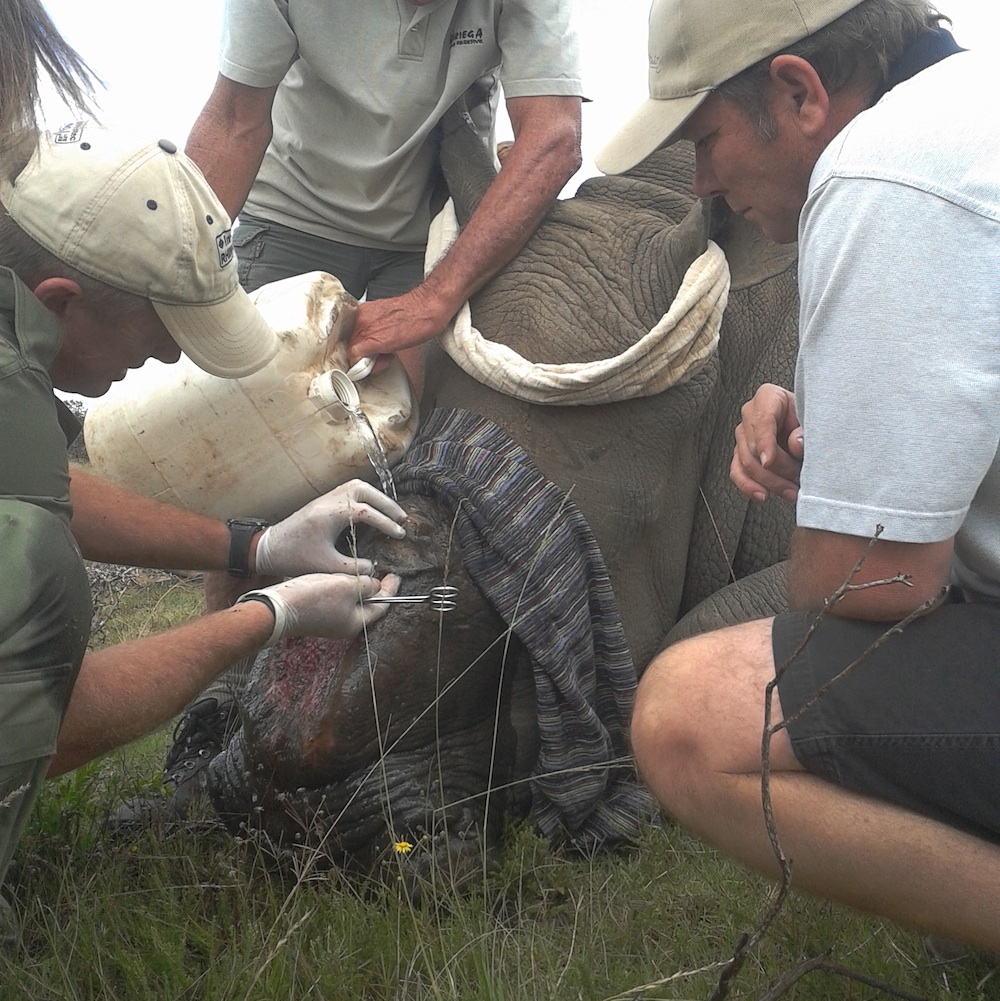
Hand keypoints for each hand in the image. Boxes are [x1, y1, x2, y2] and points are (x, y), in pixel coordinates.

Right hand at [241, 572, 401, 645]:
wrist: (277, 607)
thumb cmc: (314, 597)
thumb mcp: (348, 586)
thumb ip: (367, 585)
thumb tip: (375, 585)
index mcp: (356, 623)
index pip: (382, 606)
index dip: (391, 589)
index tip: (396, 575)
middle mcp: (343, 626)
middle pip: (367, 606)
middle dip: (375, 589)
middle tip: (383, 573)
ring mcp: (328, 622)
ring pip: (351, 603)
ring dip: (358, 589)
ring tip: (363, 573)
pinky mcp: (315, 615)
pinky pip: (336, 602)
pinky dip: (343, 590)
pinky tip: (340, 578)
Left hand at [255, 480, 406, 576]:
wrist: (269, 548)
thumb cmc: (295, 557)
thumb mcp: (327, 566)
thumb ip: (353, 567)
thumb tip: (373, 568)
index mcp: (331, 513)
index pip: (367, 512)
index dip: (387, 523)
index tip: (400, 534)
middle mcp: (330, 500)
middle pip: (366, 491)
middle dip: (387, 504)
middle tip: (402, 519)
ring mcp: (326, 498)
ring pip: (358, 486)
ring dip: (377, 497)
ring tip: (391, 512)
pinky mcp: (323, 501)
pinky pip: (349, 490)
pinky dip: (366, 496)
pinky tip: (372, 510)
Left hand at [349, 284, 455, 363]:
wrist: (428, 307)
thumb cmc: (416, 314)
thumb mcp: (390, 321)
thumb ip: (377, 331)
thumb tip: (372, 348)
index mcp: (364, 312)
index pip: (352, 337)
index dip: (363, 350)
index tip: (372, 355)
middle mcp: (361, 318)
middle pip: (351, 345)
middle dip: (367, 356)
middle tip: (385, 355)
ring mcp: (364, 327)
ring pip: (353, 353)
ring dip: (370, 360)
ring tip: (389, 354)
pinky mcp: (371, 340)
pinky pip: (356, 358)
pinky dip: (366, 366)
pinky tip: (384, 360)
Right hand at [730, 383, 803, 502]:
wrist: (809, 423)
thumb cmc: (812, 417)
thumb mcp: (813, 418)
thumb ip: (805, 430)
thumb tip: (796, 445)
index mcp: (768, 397)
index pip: (762, 421)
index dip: (764, 443)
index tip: (768, 462)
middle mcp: (750, 414)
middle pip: (754, 446)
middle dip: (776, 469)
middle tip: (797, 480)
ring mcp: (744, 435)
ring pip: (747, 463)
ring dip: (769, 482)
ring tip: (790, 492)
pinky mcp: (741, 453)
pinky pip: (738, 472)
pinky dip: (748, 486)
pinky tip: (762, 495)